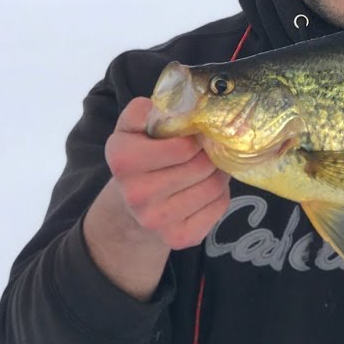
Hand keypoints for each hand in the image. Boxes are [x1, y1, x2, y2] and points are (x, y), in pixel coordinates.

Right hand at [83, 97, 230, 299]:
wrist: (131, 202)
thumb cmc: (139, 154)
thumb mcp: (133, 126)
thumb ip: (147, 110)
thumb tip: (176, 105)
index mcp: (123, 159)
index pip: (182, 147)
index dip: (195, 137)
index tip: (193, 136)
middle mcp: (136, 194)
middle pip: (201, 166)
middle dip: (209, 154)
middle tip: (206, 149)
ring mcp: (156, 220)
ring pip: (213, 186)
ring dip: (218, 172)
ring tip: (209, 166)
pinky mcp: (178, 238)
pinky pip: (219, 207)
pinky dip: (220, 194)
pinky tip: (205, 187)